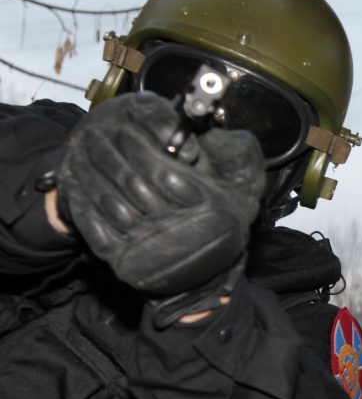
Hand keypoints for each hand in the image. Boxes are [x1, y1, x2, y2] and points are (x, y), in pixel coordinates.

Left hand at [56, 92, 264, 295]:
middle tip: (94, 133)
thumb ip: (236, 150)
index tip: (124, 130)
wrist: (206, 268)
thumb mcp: (247, 180)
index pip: (163, 173)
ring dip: (91, 174)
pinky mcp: (125, 263)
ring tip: (83, 152)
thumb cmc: (224, 215)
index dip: (139, 148)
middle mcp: (180, 236)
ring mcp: (149, 252)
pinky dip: (82, 203)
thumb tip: (209, 132)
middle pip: (132, 185)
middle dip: (108, 155)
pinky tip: (78, 182)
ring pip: (109, 203)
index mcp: (211, 212)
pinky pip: (95, 227)